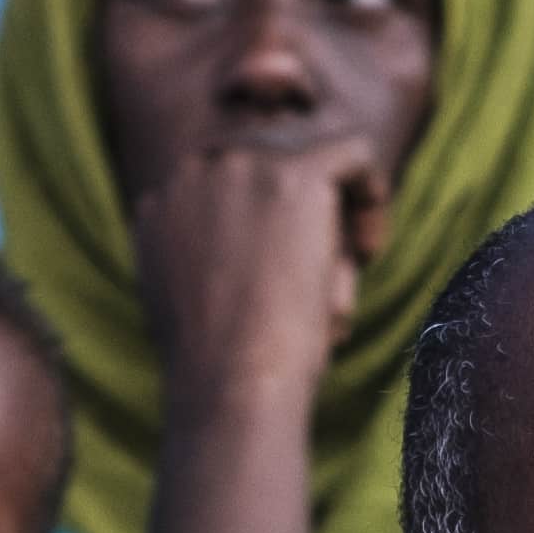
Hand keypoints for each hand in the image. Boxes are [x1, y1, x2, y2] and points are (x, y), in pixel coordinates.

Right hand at [133, 136, 383, 406]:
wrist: (231, 381)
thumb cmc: (215, 372)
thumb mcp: (179, 313)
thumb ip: (189, 269)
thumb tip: (220, 265)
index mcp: (162, 204)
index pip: (230, 181)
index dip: (266, 217)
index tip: (285, 266)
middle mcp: (197, 171)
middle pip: (272, 159)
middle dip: (303, 205)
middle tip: (331, 264)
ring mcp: (244, 164)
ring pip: (313, 156)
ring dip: (338, 207)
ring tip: (352, 263)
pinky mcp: (295, 173)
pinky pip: (354, 151)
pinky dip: (371, 190)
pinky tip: (370, 243)